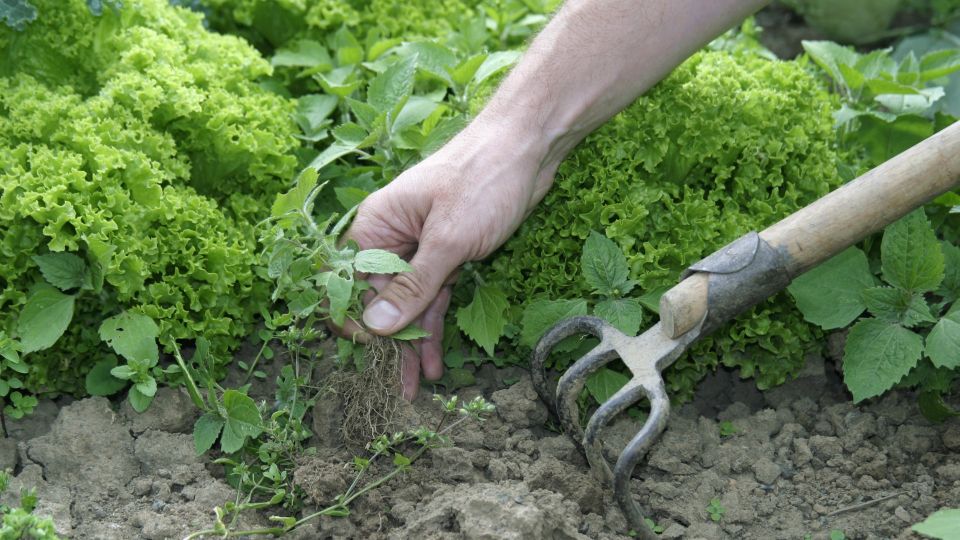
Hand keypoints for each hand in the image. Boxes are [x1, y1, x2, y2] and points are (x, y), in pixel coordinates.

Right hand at [343, 119, 556, 399]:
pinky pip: (434, 296)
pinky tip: (437, 361)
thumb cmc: (482, 180)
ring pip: (408, 304)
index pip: (348, 281)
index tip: (369, 354)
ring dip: (413, 344)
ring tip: (416, 388)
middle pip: (379, 299)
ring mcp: (421, 247)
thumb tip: (375, 327)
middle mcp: (392, 237)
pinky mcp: (449, 253)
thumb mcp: (447, 240)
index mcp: (377, 225)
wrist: (528, 147)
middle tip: (397, 388)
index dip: (355, 320)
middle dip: (388, 344)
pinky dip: (435, 326)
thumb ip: (412, 286)